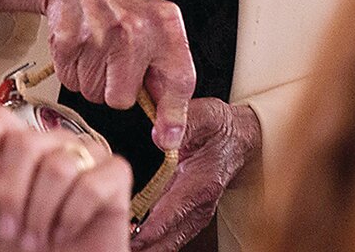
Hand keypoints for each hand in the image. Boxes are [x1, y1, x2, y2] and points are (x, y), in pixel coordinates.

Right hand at [0, 0, 195, 149]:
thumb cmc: (117, 1)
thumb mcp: (153, 24)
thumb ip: (165, 70)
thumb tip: (170, 128)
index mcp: (165, 24)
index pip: (179, 80)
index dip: (173, 115)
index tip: (168, 138)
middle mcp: (136, 28)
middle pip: (121, 99)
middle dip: (113, 88)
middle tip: (112, 61)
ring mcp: (101, 33)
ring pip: (92, 92)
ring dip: (90, 77)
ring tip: (95, 46)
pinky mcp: (70, 38)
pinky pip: (69, 79)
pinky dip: (71, 67)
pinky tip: (79, 42)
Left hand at [0, 103, 132, 251]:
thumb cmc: (38, 241)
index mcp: (23, 147)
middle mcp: (56, 142)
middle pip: (26, 144)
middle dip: (13, 195)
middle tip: (11, 230)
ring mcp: (89, 153)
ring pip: (57, 168)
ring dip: (41, 214)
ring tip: (37, 237)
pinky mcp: (116, 172)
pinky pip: (89, 186)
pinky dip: (71, 218)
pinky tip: (64, 231)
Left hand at [131, 99, 260, 251]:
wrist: (239, 139)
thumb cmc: (220, 128)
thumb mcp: (206, 116)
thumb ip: (185, 123)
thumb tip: (158, 136)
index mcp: (201, 183)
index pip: (173, 212)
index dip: (150, 229)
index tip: (128, 238)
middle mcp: (200, 205)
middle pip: (170, 237)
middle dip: (144, 245)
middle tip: (115, 245)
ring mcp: (196, 214)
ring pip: (171, 242)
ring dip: (148, 247)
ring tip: (120, 247)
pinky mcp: (191, 217)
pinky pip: (172, 237)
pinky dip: (154, 243)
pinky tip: (134, 243)